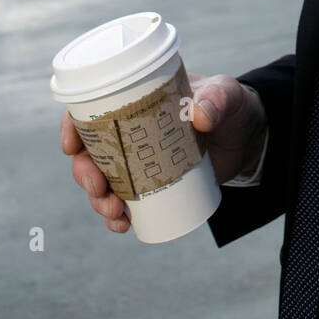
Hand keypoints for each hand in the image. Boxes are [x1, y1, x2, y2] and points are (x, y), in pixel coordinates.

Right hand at [60, 74, 267, 233]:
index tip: (71, 144)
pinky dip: (117, 216)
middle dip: (84, 173)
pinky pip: (123, 201)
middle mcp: (129, 131)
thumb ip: (217, 99)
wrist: (248, 136)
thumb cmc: (231, 106)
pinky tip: (123, 224)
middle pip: (90, 152)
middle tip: (98, 187)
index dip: (72, 125)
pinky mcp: (152, 184)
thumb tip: (201, 117)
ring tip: (115, 212)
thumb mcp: (227, 94)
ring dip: (98, 199)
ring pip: (102, 180)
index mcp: (136, 101)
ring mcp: (138, 160)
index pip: (92, 109)